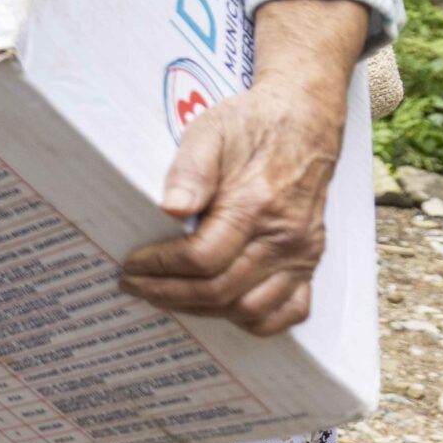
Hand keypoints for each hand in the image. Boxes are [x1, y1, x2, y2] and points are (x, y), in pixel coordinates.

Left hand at [121, 0, 364, 333]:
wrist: (303, 122)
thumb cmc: (251, 125)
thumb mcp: (210, 131)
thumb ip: (190, 170)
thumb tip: (170, 208)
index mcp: (256, 205)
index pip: (202, 259)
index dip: (160, 269)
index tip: (131, 266)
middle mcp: (285, 237)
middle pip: (222, 291)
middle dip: (169, 295)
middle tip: (135, 286)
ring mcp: (302, 254)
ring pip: (251, 310)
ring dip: (203, 311)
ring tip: (167, 296)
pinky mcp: (310, 261)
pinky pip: (290, 312)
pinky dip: (252, 319)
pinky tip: (219, 306)